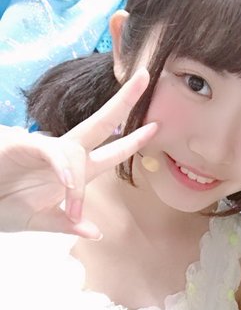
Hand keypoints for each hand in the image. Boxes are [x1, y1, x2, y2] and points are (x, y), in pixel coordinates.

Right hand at [0, 68, 157, 238]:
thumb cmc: (2, 205)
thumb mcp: (40, 221)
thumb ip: (67, 224)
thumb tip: (96, 233)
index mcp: (74, 172)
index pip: (111, 153)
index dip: (133, 140)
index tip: (155, 126)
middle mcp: (64, 155)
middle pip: (100, 125)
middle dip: (124, 102)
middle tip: (146, 76)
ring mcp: (43, 148)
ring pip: (74, 147)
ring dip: (78, 178)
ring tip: (71, 208)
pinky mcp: (21, 145)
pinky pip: (49, 152)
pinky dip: (60, 166)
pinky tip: (65, 181)